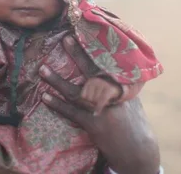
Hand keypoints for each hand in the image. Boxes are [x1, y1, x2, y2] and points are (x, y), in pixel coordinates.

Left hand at [39, 35, 159, 173]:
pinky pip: (72, 112)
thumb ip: (119, 82)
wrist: (138, 150)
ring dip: (57, 80)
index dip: (97, 46)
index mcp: (123, 84)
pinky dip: (58, 104)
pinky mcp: (95, 124)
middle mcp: (114, 94)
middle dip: (78, 53)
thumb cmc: (132, 120)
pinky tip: (45, 97)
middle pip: (93, 70)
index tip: (86, 30)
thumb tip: (109, 63)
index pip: (109, 60)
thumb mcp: (131, 97)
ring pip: (77, 92)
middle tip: (65, 37)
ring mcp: (103, 109)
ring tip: (42, 69)